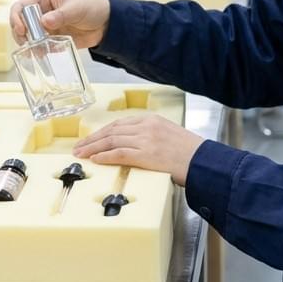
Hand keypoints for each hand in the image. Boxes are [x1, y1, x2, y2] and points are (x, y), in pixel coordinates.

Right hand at [9, 0, 110, 49]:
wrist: (105, 24)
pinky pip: (39, 46)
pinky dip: (38, 51)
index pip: (21, 6)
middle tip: (27, 43)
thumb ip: (61, 15)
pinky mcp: (51, 39)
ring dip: (28, 44)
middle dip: (20, 34)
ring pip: (27, 37)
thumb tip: (44, 22)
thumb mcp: (76, 9)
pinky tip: (43, 54)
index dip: (16, 17)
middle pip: (20, 23)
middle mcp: (41, 13)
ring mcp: (45, 27)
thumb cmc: (91, 8)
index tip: (21, 29)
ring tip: (36, 51)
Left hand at [72, 114, 202, 185]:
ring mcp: (146, 139)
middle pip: (112, 131)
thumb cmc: (190, 154)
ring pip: (112, 141)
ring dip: (93, 148)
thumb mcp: (169, 136)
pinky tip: (95, 160)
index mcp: (152, 120)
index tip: (91, 139)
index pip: (119, 124)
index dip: (102, 132)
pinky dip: (105, 156)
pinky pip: (120, 153)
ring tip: (81, 155)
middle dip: (93, 140)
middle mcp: (147, 126)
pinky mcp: (146, 154)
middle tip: (79, 147)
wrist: (204, 162)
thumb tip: (133, 148)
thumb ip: (151, 137)